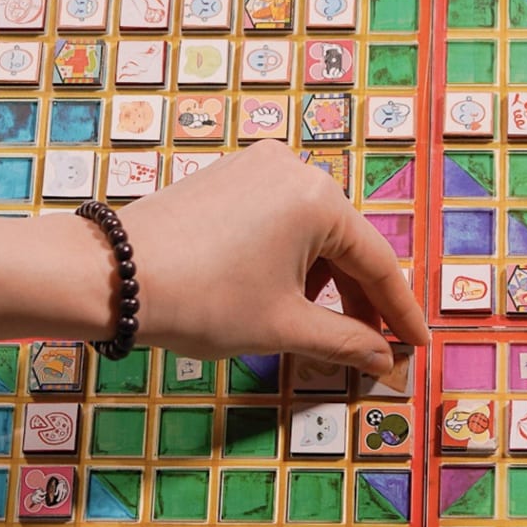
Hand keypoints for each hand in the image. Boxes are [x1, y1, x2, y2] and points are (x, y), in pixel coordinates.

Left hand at [101, 140, 428, 372]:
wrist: (109, 277)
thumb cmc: (200, 299)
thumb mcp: (283, 327)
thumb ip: (345, 342)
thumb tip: (383, 359)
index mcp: (318, 198)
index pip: (377, 264)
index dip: (400, 313)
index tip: (417, 347)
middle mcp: (294, 169)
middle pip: (347, 245)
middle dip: (360, 301)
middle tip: (372, 348)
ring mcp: (257, 167)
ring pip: (313, 233)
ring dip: (324, 282)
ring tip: (316, 329)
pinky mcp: (228, 176)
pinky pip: (279, 220)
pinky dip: (291, 261)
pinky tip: (282, 296)